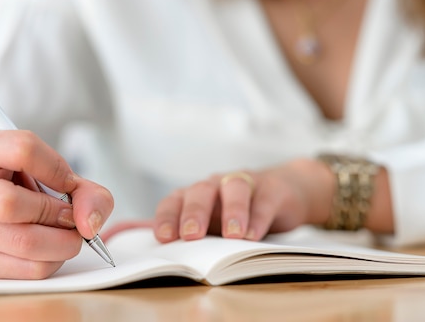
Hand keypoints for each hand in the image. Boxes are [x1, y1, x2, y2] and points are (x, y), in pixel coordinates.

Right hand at [0, 130, 113, 278]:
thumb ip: (83, 189)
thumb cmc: (16, 183)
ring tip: (67, 235)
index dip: (57, 170)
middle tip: (71, 217)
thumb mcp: (47, 170)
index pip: (22, 150)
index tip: (69, 185)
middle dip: (56, 214)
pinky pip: (23, 269)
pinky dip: (51, 262)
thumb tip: (89, 223)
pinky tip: (52, 249)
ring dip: (60, 243)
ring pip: (21, 242)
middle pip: (11, 204)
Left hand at [152, 159, 334, 242]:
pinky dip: (258, 217)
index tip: (163, 238)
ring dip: (232, 211)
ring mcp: (245, 183)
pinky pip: (263, 200)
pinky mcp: (272, 189)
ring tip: (233, 235)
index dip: (167, 217)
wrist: (285, 191)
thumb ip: (183, 230)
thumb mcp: (211, 221)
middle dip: (194, 213)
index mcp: (197, 194)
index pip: (175, 200)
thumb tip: (139, 241)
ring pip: (234, 188)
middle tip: (192, 236)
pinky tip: (254, 234)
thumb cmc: (237, 210)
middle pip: (201, 191)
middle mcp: (216, 185)